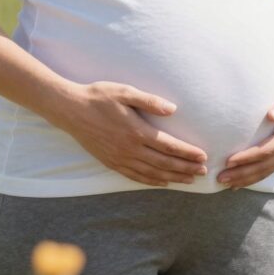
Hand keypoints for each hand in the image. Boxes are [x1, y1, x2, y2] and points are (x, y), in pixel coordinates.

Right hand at [62, 81, 208, 186]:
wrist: (70, 109)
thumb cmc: (99, 96)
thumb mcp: (125, 92)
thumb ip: (149, 101)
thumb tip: (173, 109)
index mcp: (136, 130)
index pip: (168, 145)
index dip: (187, 153)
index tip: (203, 156)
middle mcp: (129, 148)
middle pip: (163, 163)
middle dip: (185, 168)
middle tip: (203, 172)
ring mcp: (119, 158)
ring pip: (151, 173)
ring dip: (172, 178)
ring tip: (189, 180)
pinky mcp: (111, 163)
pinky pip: (135, 176)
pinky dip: (151, 181)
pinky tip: (162, 182)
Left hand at [218, 76, 273, 188]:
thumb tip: (271, 115)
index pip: (267, 150)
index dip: (248, 157)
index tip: (229, 160)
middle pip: (265, 166)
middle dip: (242, 173)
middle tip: (220, 178)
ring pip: (267, 171)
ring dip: (246, 179)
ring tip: (225, 183)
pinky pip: (270, 168)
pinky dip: (255, 177)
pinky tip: (240, 182)